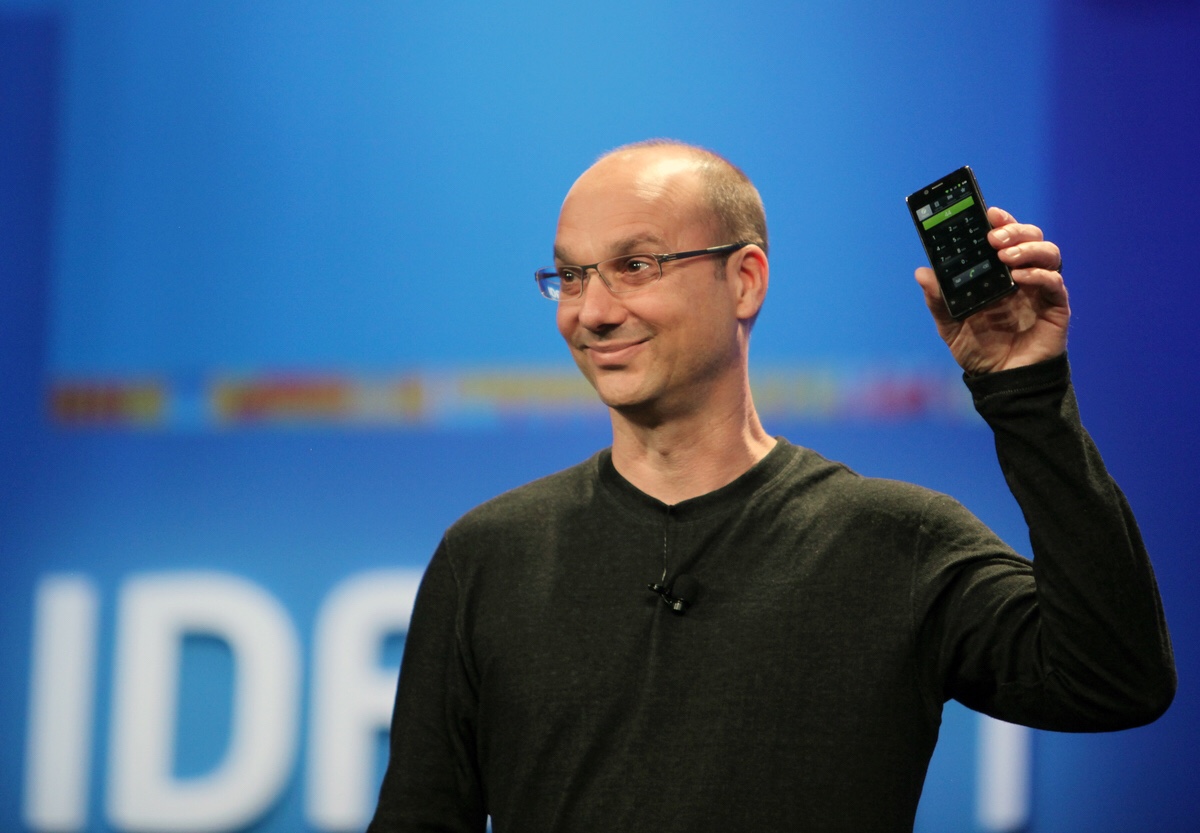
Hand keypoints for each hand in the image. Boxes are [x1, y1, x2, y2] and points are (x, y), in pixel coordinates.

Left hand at [914, 206, 1068, 374]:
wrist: (1000, 381)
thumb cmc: (978, 349)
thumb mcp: (950, 325)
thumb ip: (937, 299)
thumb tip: (922, 272)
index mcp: (998, 273)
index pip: (1004, 236)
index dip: (1000, 220)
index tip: (988, 212)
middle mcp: (1022, 275)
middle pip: (1030, 236)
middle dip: (1014, 230)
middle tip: (994, 238)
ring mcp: (1041, 289)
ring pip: (1048, 252)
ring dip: (1028, 247)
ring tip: (1005, 256)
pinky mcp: (1056, 307)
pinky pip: (1055, 282)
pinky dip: (1040, 274)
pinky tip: (1021, 276)